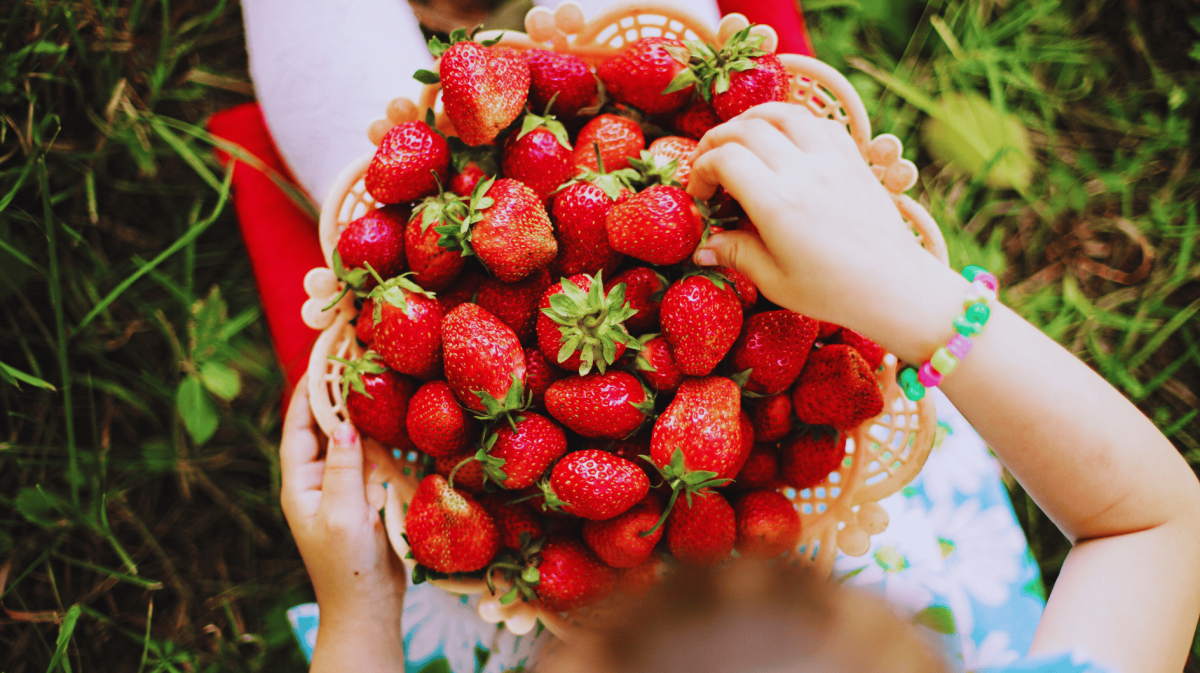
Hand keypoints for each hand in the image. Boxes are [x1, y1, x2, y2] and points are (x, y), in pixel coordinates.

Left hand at [281, 378, 405, 669]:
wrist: (368, 605)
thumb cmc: (347, 565)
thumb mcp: (342, 515)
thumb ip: (343, 470)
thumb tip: (344, 424)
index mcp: (300, 485)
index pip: (297, 428)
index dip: (307, 393)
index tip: (322, 359)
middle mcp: (317, 481)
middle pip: (322, 427)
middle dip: (336, 395)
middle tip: (354, 358)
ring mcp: (342, 487)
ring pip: (349, 439)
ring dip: (362, 413)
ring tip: (377, 377)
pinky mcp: (366, 496)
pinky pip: (372, 458)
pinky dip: (382, 437)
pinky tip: (397, 418)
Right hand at [687, 103, 964, 362]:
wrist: (895, 286)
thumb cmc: (832, 292)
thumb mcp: (774, 280)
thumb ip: (735, 254)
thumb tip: (703, 245)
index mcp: (778, 204)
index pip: (725, 159)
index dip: (700, 169)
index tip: (699, 193)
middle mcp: (803, 172)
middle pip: (746, 129)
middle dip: (717, 140)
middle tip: (708, 163)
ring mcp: (832, 160)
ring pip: (783, 113)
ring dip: (752, 120)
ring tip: (739, 139)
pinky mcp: (853, 159)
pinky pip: (817, 124)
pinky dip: (792, 124)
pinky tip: (783, 143)